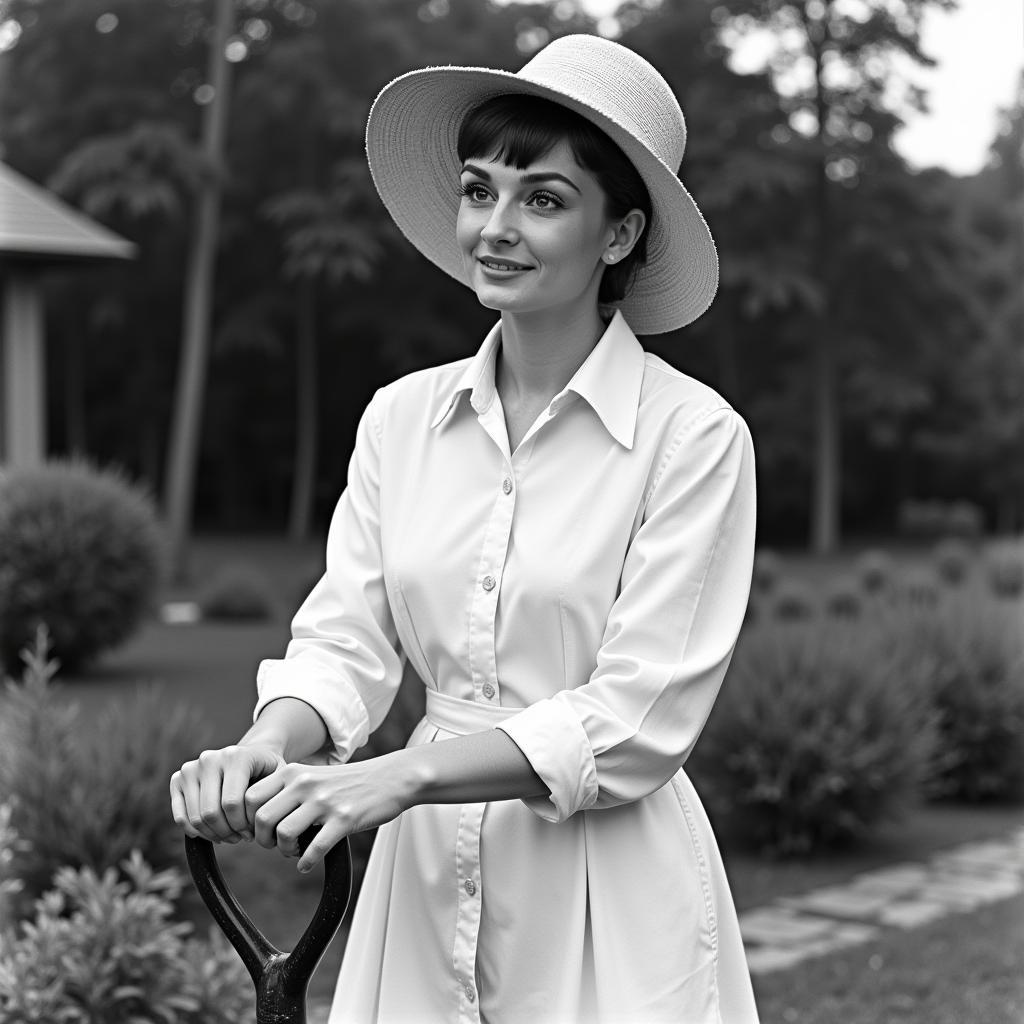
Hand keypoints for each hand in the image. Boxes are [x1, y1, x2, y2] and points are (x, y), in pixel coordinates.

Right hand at [170, 744, 285, 842]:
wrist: (254, 753)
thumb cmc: (268, 771)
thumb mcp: (279, 779)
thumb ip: (273, 798)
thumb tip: (261, 826)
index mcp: (235, 756)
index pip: (231, 803)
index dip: (242, 825)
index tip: (253, 832)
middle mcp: (209, 758)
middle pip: (210, 812)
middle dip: (227, 832)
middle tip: (241, 838)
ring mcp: (191, 768)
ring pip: (195, 817)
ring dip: (213, 834)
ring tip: (230, 836)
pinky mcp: (177, 779)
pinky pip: (180, 816)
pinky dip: (195, 831)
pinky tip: (213, 834)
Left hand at [244, 756, 408, 872]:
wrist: (391, 777)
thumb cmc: (350, 781)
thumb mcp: (313, 774)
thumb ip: (287, 789)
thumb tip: (257, 817)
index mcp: (294, 772)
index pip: (250, 796)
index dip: (248, 819)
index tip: (258, 831)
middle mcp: (305, 784)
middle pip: (262, 818)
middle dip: (264, 839)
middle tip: (275, 844)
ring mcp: (325, 802)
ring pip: (284, 834)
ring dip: (285, 851)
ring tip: (294, 851)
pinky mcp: (344, 819)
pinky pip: (314, 849)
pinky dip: (306, 862)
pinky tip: (307, 863)